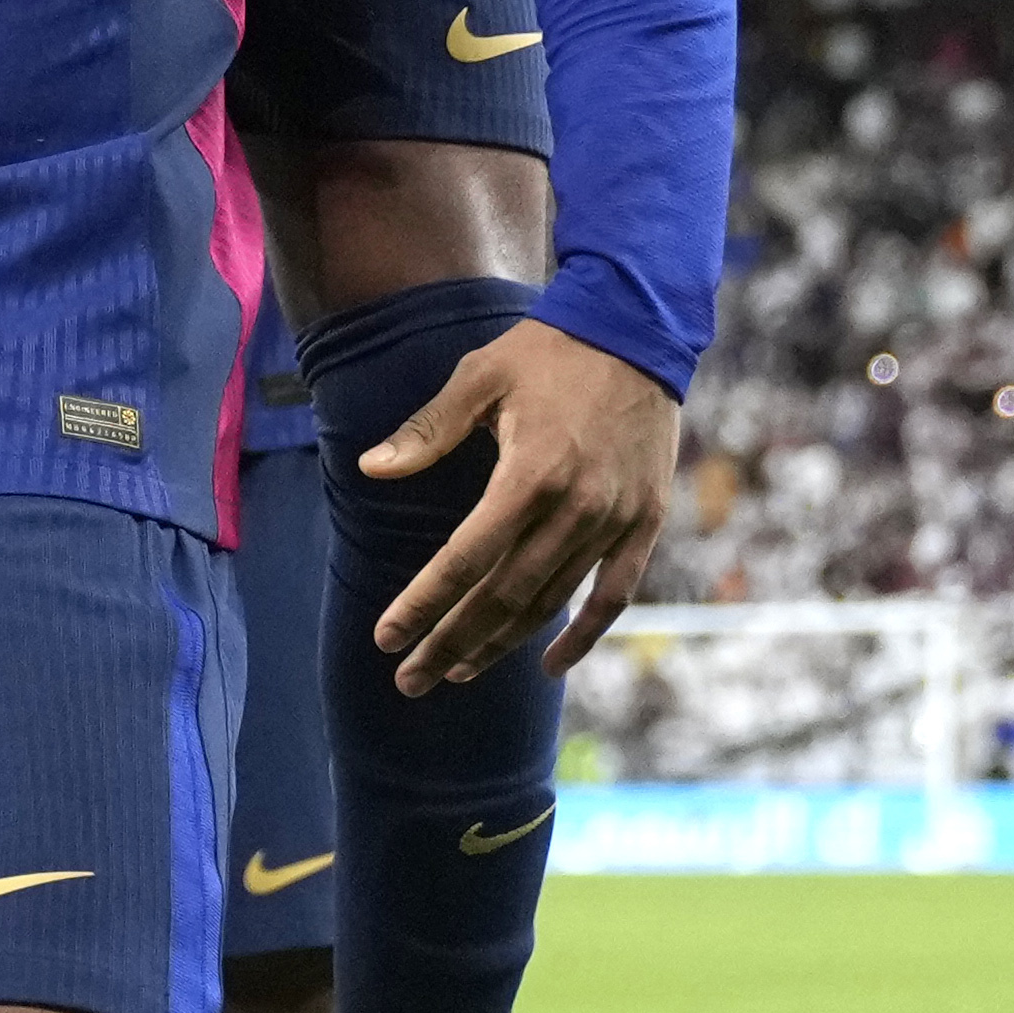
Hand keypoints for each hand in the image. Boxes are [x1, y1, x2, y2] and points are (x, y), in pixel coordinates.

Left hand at [361, 321, 680, 687]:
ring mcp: (614, 521)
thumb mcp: (478, 377)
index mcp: (528, 474)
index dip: (423, 605)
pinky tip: (548, 667)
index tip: (387, 639)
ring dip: (501, 644)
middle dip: (451, 642)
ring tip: (457, 672)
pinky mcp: (643, 524)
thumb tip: (370, 469)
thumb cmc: (547, 350)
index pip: (464, 560)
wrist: (637, 331)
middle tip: (410, 681)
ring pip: (549, 603)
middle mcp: (574, 509)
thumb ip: (427, 431)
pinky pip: (612, 597)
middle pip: (502, 596)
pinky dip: (582, 636)